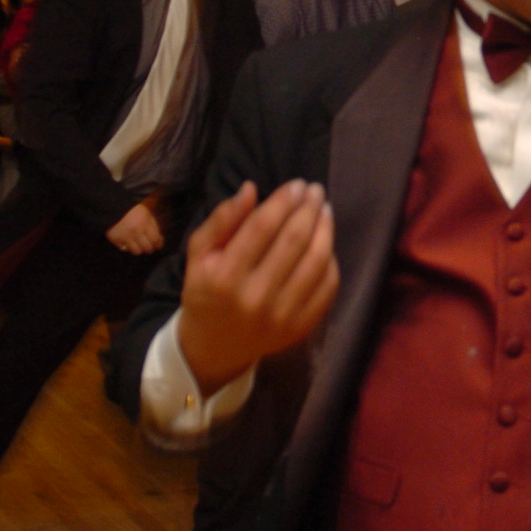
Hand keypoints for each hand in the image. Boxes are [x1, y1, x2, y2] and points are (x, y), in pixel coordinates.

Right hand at [108, 199, 164, 254]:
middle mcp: (134, 232)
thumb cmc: (133, 210)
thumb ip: (154, 226)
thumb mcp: (147, 213)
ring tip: (138, 244)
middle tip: (148, 245)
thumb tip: (160, 240)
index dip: (158, 244)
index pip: (155, 240)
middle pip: (147, 248)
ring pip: (136, 251)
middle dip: (149, 248)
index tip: (158, 245)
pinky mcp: (115, 239)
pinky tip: (128, 241)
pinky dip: (127, 247)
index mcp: (144, 223)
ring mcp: (124, 237)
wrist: (113, 207)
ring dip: (139, 248)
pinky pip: (125, 249)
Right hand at [174, 180, 340, 395]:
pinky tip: (325, 242)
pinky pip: (327, 286)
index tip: (297, 184)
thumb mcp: (199, 254)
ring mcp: (282, 316)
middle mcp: (255, 297)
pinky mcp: (301, 328)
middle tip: (315, 191)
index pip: (262, 227)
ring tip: (324, 210)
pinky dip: (331, 259)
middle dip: (309, 209)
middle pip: (294, 241)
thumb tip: (250, 188)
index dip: (284, 201)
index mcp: (225, 276)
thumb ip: (221, 220)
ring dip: (325, 229)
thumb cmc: (206, 291)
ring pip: (316, 261)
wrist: (216, 346)